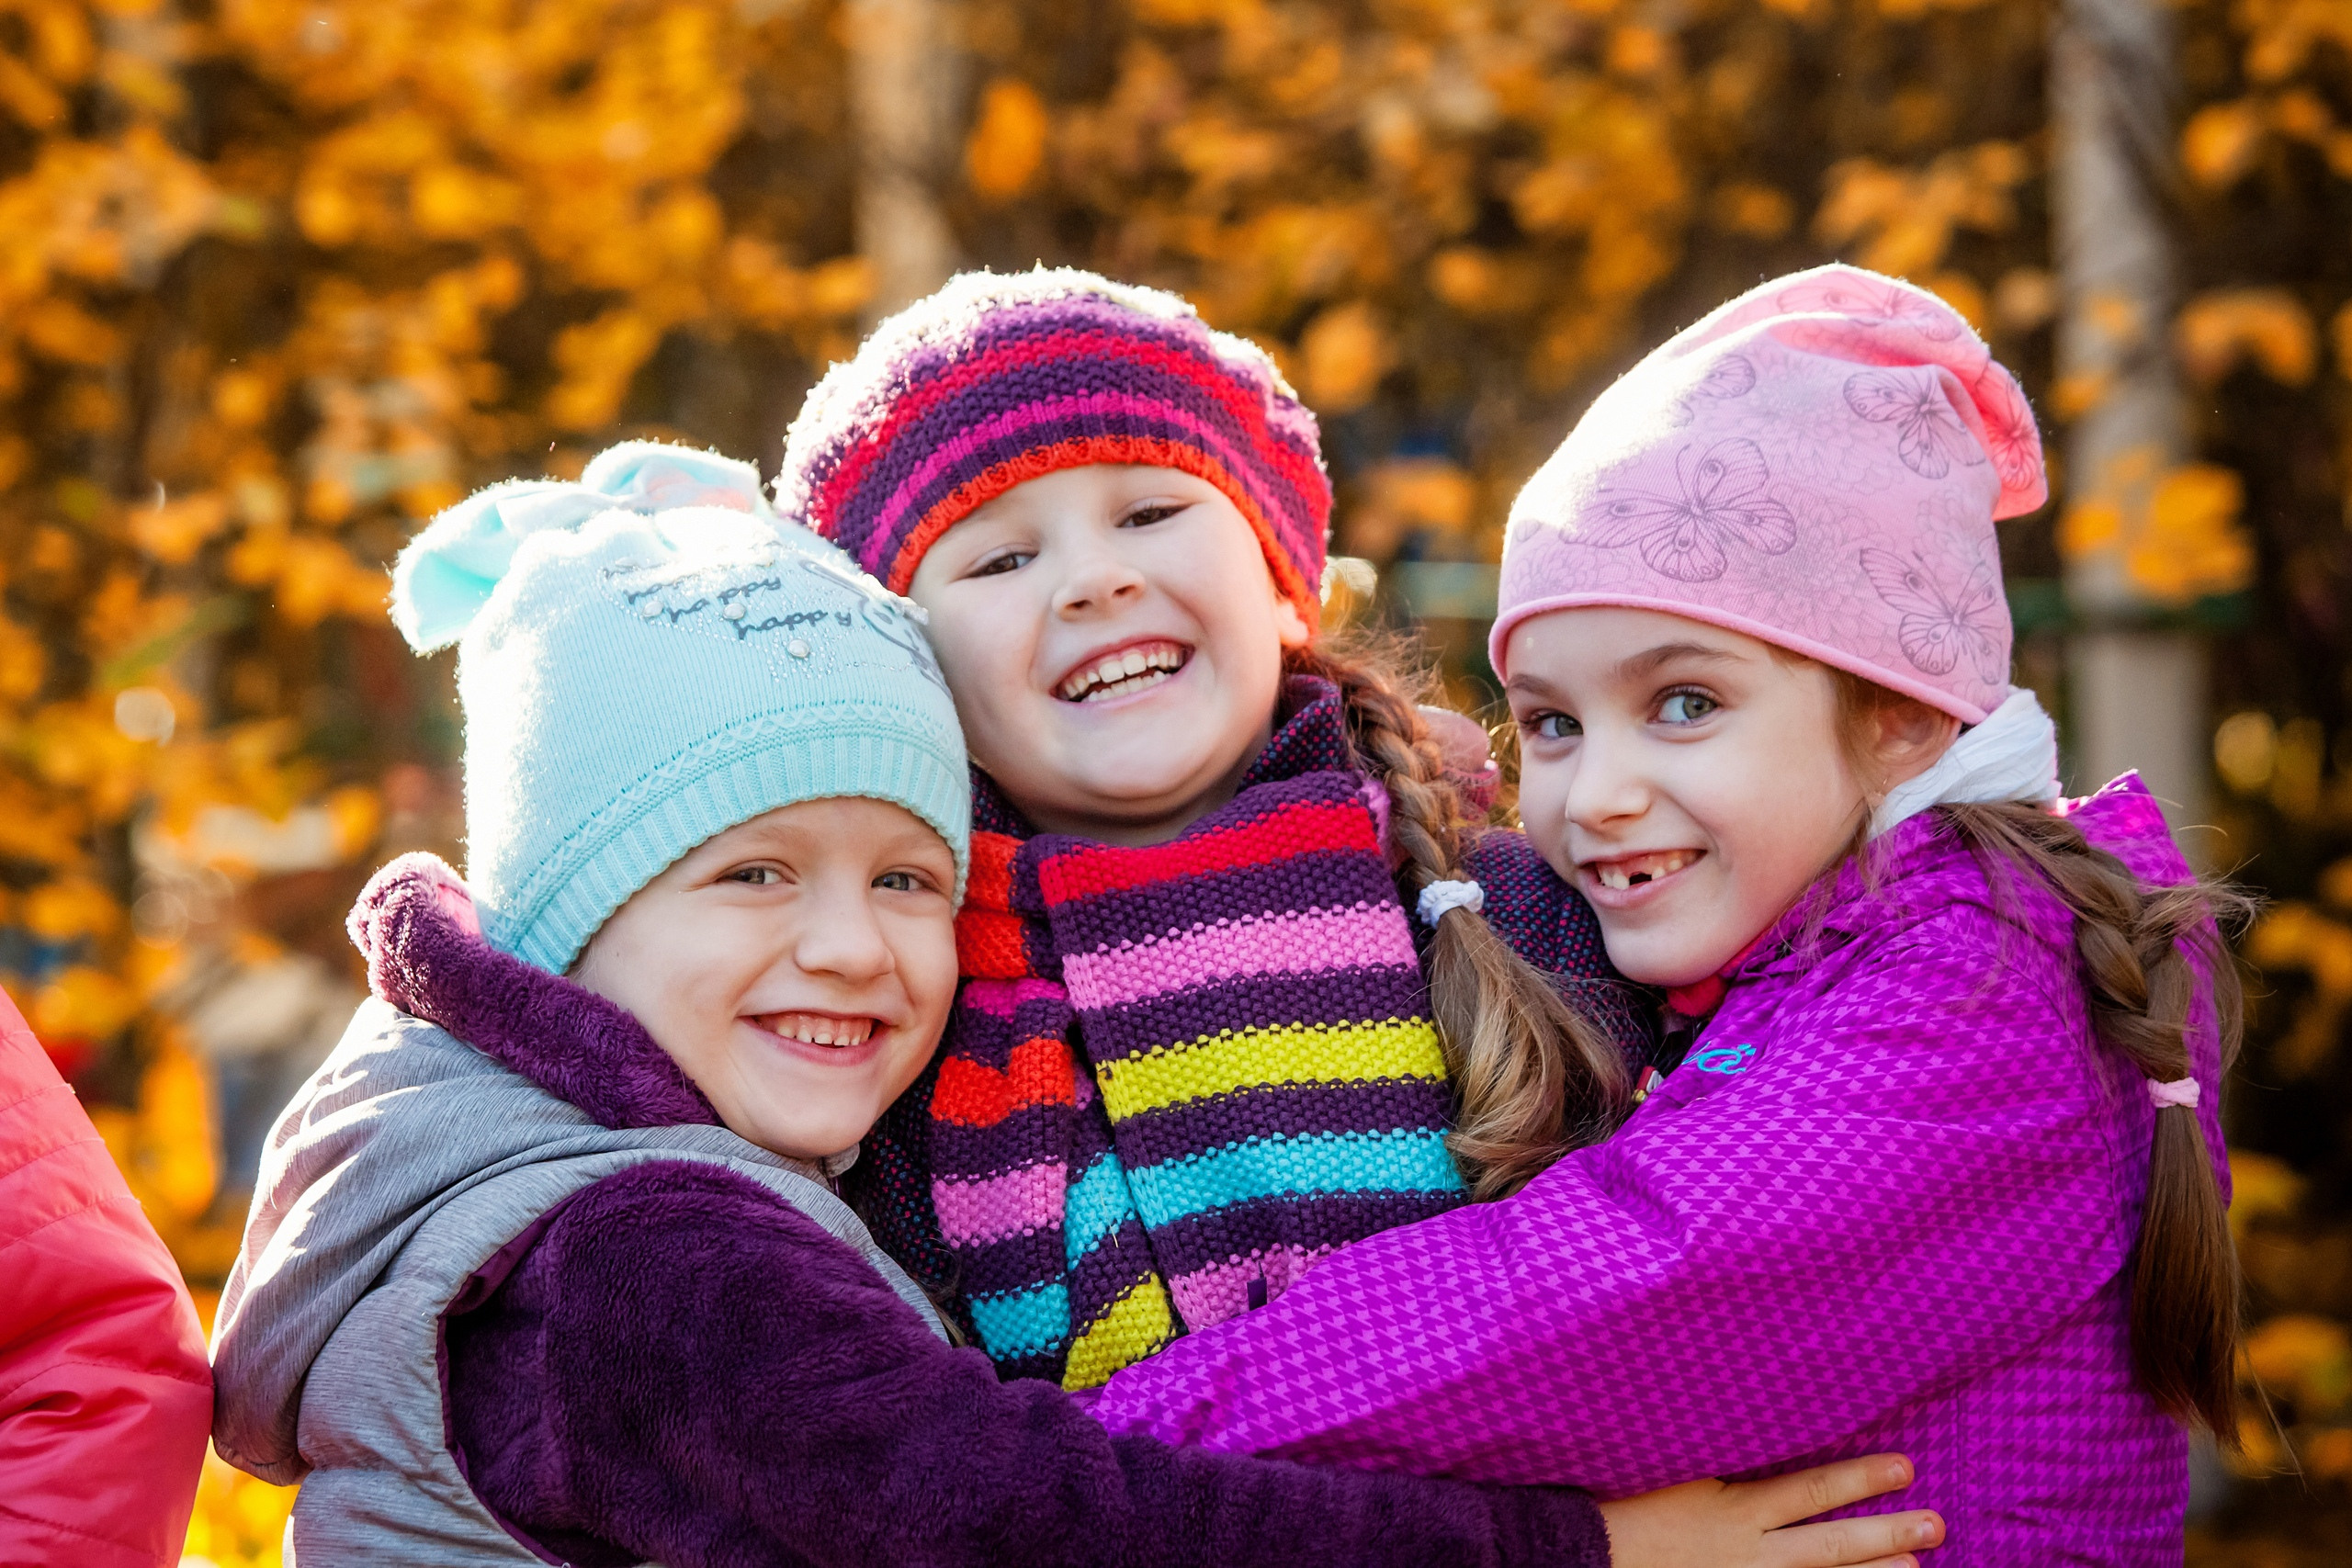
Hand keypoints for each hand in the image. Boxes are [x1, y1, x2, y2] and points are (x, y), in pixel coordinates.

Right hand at [1597, 1454, 1943, 1567]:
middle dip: (1886, 1534)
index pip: (1808, 1490)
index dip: (1859, 1480)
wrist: (1587, 1553)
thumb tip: (1753, 1392)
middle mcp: (1747, 1551)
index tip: (1904, 1466)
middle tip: (1935, 1524)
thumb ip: (1713, 1436)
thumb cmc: (1624, 1498)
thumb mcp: (1669, 1457)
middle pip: (1830, 1544)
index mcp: (1732, 1506)